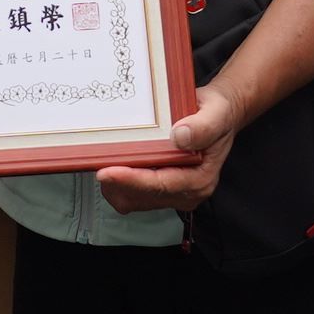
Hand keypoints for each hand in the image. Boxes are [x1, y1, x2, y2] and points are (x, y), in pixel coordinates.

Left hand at [96, 83, 242, 212]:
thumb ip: (202, 126)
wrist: (219, 115)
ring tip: (102, 160)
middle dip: (117, 183)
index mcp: (200, 179)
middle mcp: (187, 192)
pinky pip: (131, 195)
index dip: (131, 180)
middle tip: (95, 161)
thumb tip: (180, 137)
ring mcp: (173, 194)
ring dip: (114, 185)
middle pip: (141, 197)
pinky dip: (118, 183)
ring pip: (132, 200)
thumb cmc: (217, 113)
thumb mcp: (216, 113)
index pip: (160, 185)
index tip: (106, 172)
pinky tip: (113, 163)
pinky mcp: (160, 190)